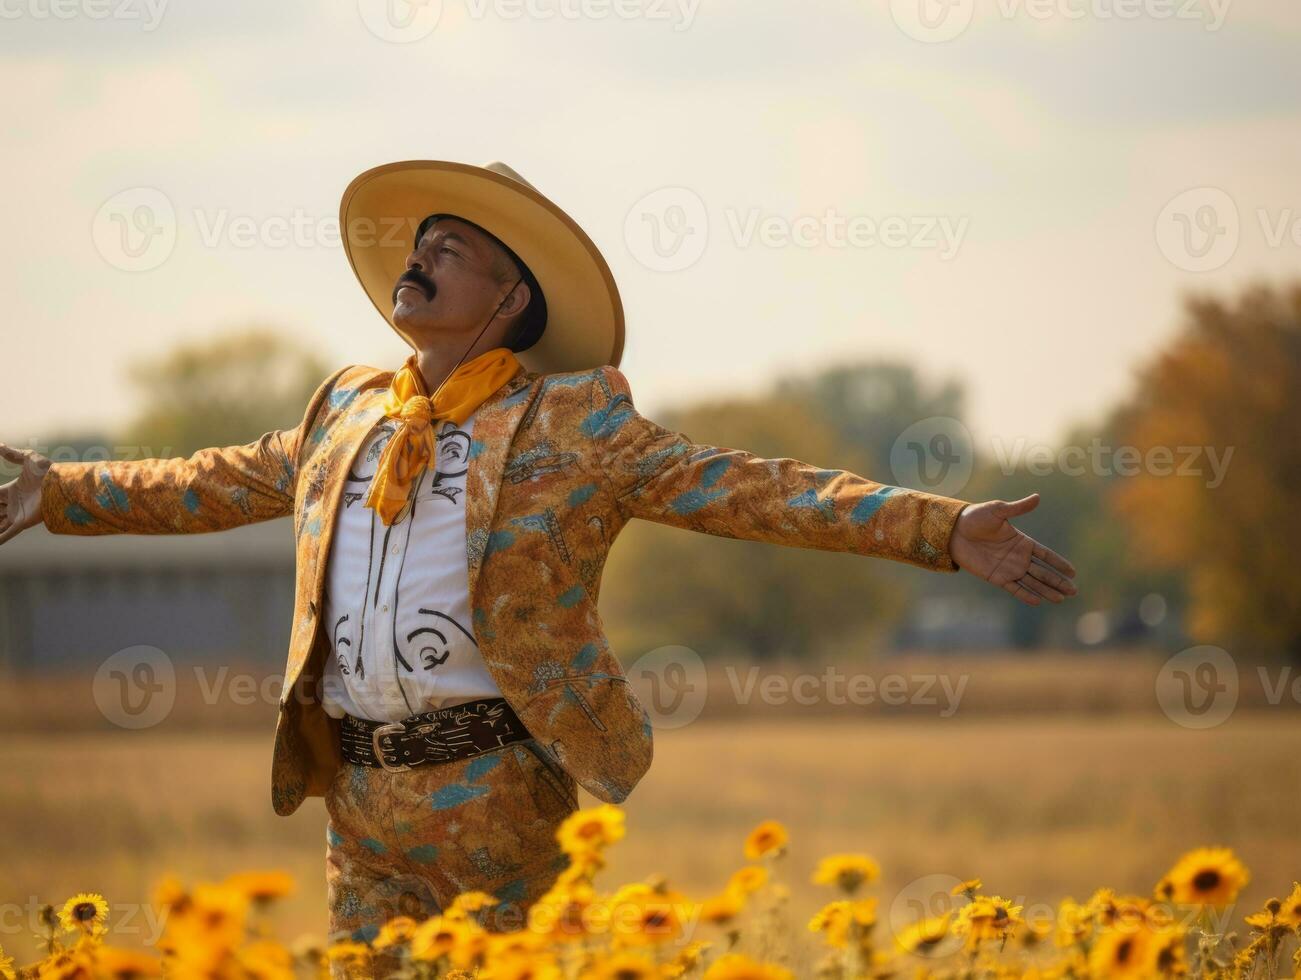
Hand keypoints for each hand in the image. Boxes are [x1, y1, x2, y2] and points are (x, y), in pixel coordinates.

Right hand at [0, 443, 51, 544]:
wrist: (60, 485)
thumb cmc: (48, 470)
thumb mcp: (28, 459)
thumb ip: (13, 454)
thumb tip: (0, 445)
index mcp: (12, 490)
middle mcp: (13, 504)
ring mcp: (17, 514)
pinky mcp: (22, 523)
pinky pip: (7, 534)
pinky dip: (0, 539)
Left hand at [949, 493, 1077, 605]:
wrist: (953, 531)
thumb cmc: (975, 517)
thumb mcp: (998, 510)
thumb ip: (1018, 508)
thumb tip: (1037, 497)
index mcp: (1022, 542)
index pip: (1046, 555)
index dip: (1059, 563)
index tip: (1073, 572)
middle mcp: (1018, 557)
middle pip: (1043, 572)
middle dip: (1058, 581)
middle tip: (1073, 591)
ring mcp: (1008, 568)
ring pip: (1032, 582)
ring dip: (1046, 590)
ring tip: (1061, 599)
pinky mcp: (996, 577)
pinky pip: (1014, 588)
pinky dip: (1025, 594)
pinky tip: (1038, 601)